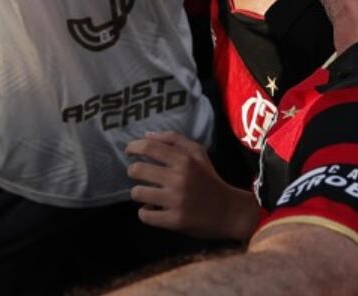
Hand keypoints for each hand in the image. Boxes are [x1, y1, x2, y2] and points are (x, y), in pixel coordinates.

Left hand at [126, 132, 259, 241]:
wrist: (229, 211)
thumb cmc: (210, 180)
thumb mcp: (198, 154)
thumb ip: (174, 140)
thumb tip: (146, 136)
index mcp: (185, 160)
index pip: (150, 148)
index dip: (133, 147)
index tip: (128, 150)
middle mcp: (179, 179)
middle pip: (137, 170)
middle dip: (133, 172)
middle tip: (137, 174)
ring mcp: (176, 201)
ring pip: (138, 193)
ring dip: (138, 193)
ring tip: (147, 194)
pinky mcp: (175, 220)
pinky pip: (145, 215)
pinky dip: (145, 212)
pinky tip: (152, 209)